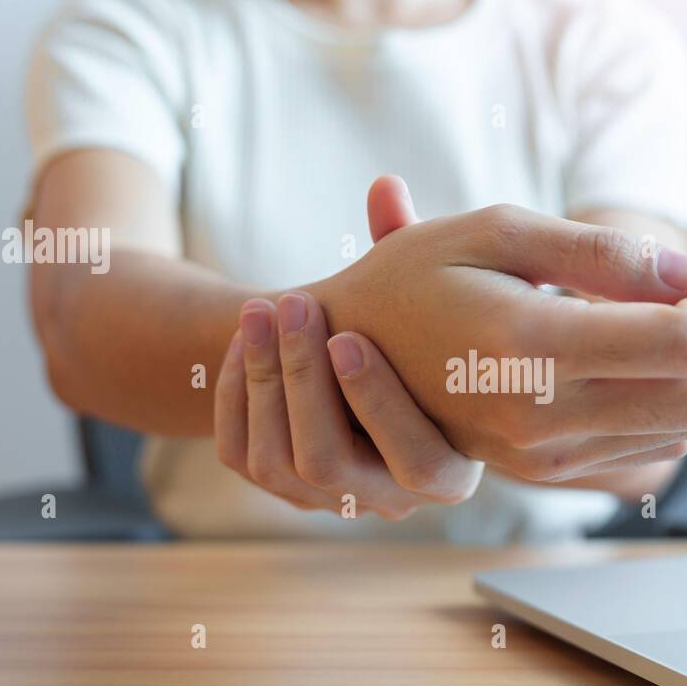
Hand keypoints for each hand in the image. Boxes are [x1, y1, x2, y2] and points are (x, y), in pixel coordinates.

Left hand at [213, 184, 483, 519]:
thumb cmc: (414, 328)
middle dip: (302, 382)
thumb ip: (408, 245)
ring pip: (278, 464)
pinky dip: (236, 398)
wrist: (370, 367)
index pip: (417, 460)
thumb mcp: (422, 289)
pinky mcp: (282, 486)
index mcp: (449, 471)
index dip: (377, 403)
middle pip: (328, 463)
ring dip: (265, 383)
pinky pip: (242, 456)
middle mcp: (389, 499)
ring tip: (261, 312)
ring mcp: (330, 498)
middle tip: (292, 306)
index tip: (347, 336)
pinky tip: (246, 342)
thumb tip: (384, 186)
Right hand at [305, 177, 686, 482]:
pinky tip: (645, 354)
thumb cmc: (417, 275)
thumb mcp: (497, 230)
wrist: (349, 352)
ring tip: (678, 311)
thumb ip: (603, 252)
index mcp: (531, 348)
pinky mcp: (548, 470)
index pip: (685, 340)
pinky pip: (651, 446)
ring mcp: (545, 456)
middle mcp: (542, 418)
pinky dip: (674, 398)